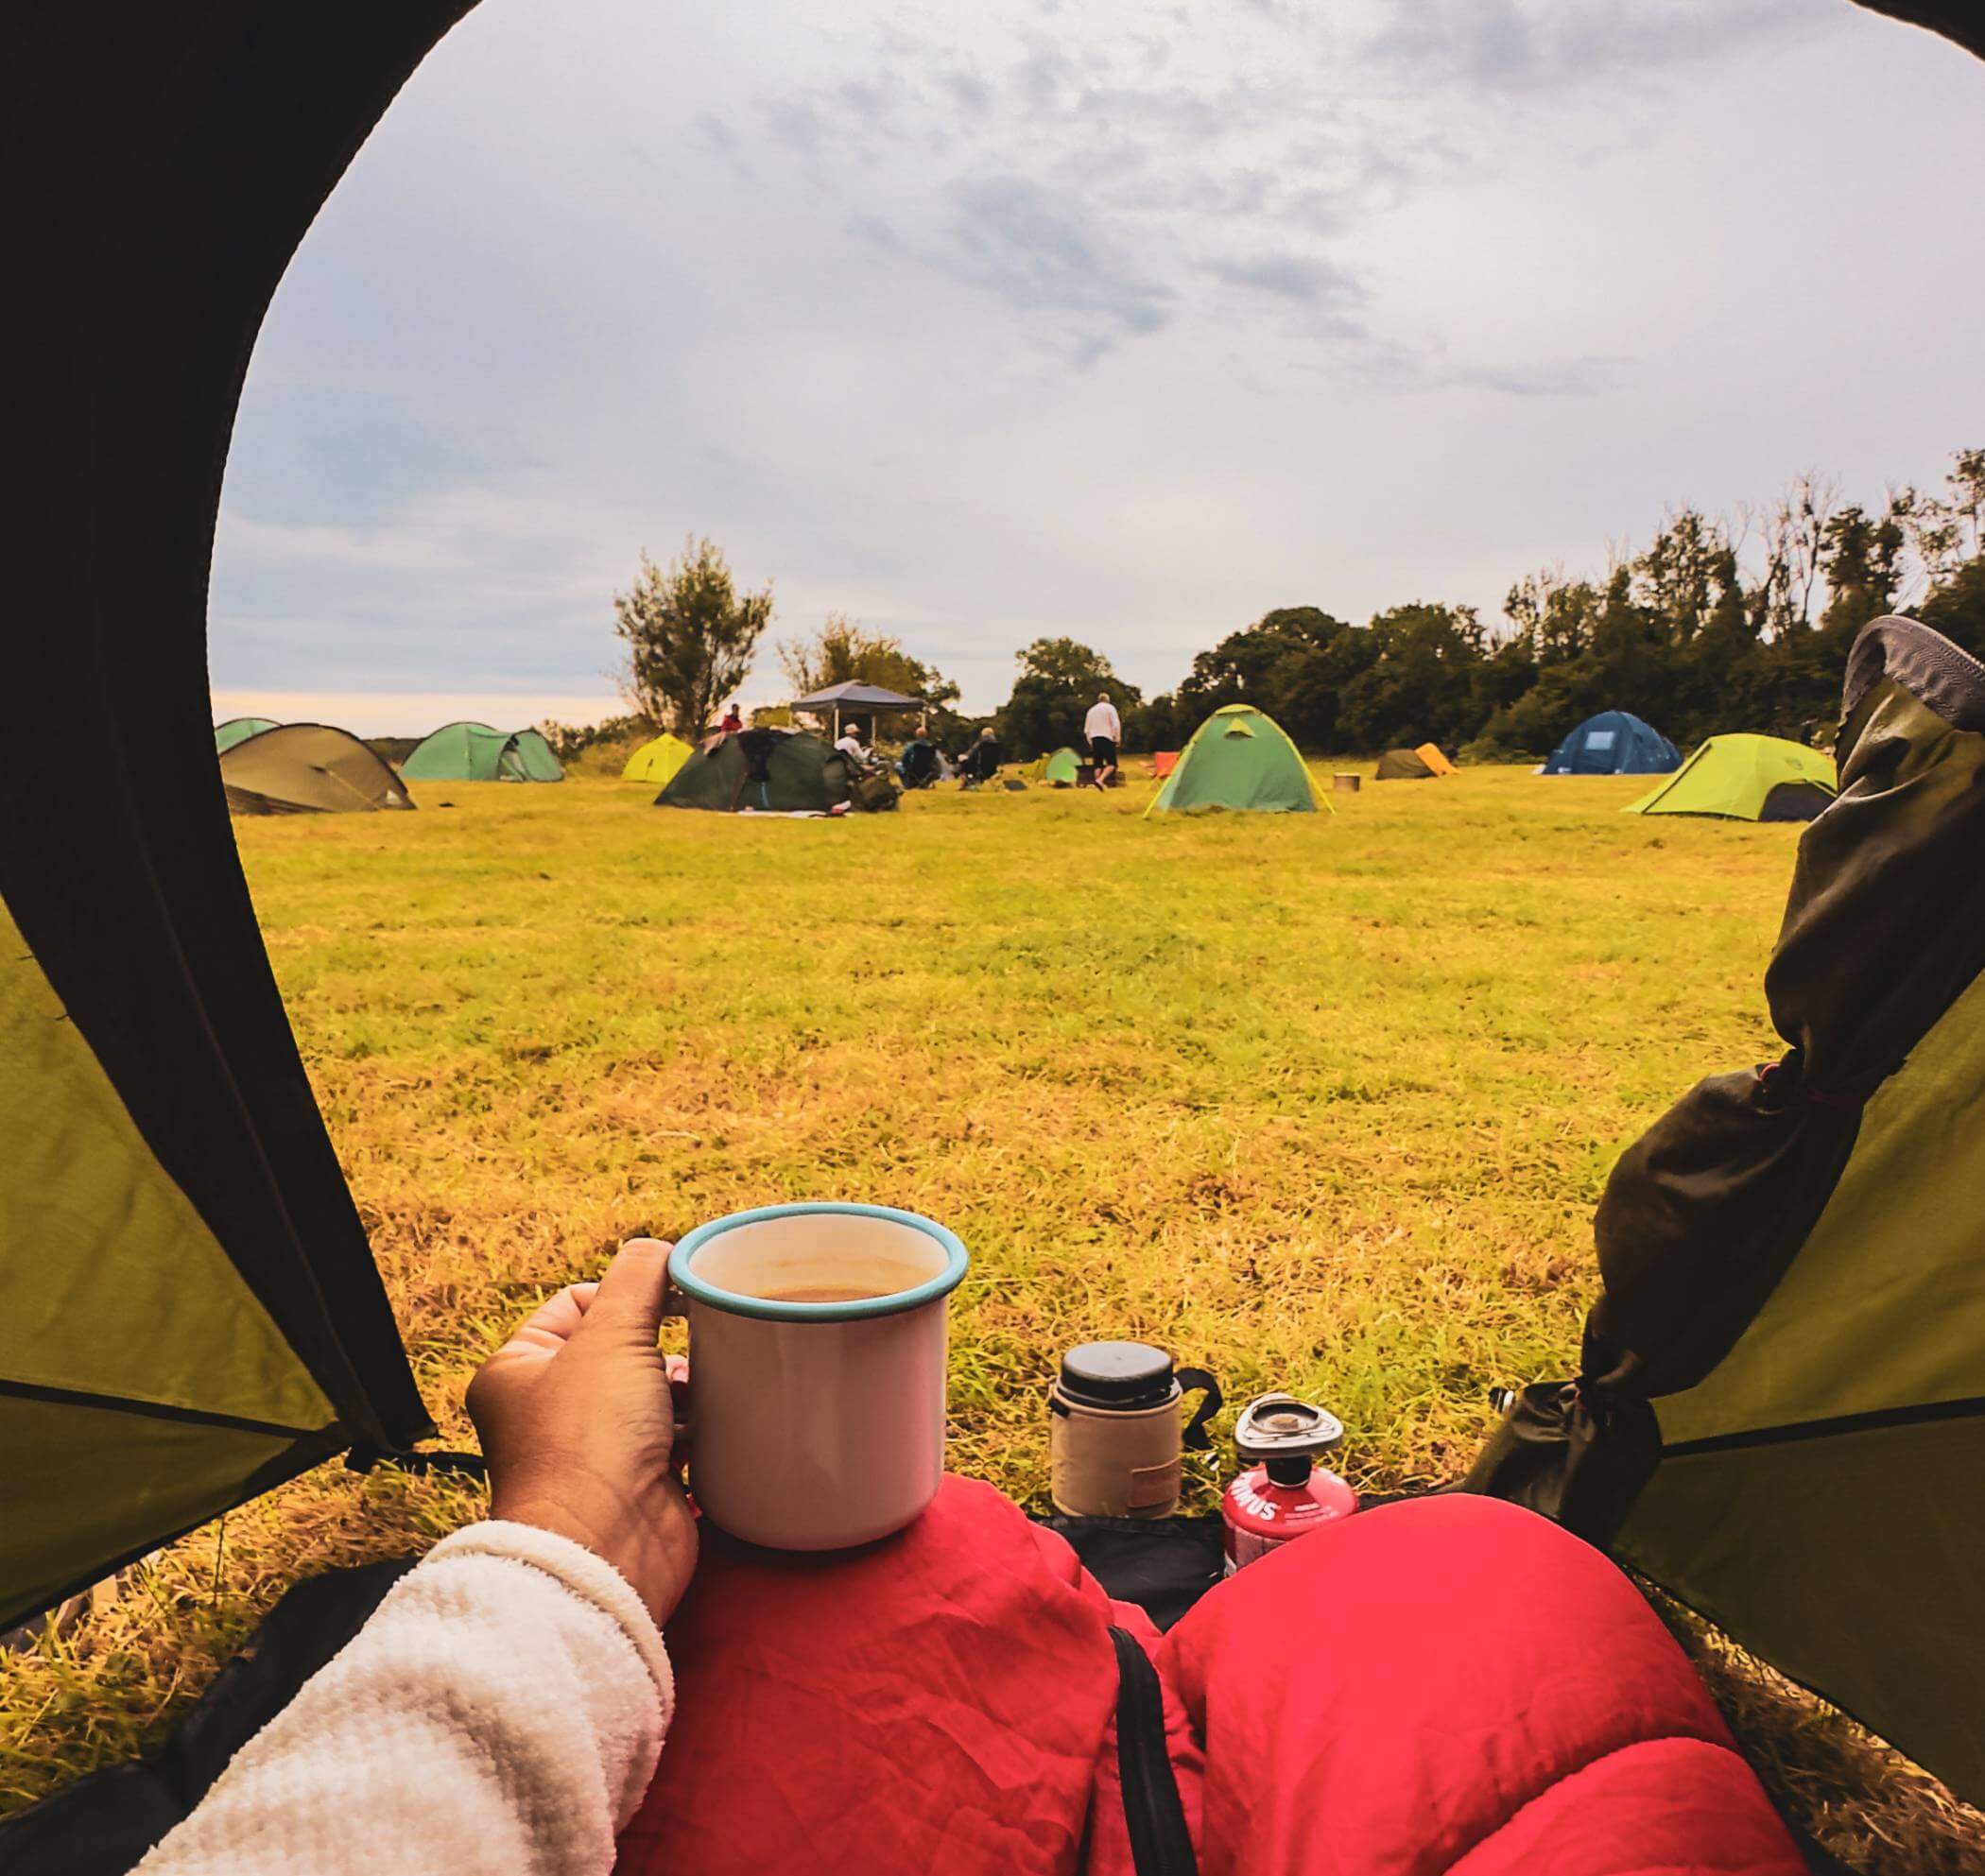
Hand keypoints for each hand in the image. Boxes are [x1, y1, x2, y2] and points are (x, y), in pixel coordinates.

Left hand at [466, 1238, 696, 1626]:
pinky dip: (698, 1422)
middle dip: (662, 1341)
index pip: (576, 1302)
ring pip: (652, 1390)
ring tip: (707, 1380)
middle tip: (692, 1338)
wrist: (607, 1547)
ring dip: (684, 1382)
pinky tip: (717, 1415)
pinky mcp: (637, 1480)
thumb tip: (661, 1249)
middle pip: (620, 1345)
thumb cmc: (587, 1443)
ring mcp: (594, 1448)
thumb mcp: (611, 1335)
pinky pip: (675, 1433)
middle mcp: (548, 1409)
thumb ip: (639, 1278)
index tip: (668, 1297)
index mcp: (518, 1370)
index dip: (624, 1294)